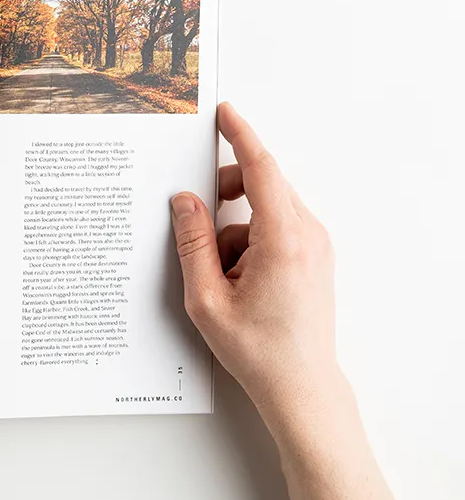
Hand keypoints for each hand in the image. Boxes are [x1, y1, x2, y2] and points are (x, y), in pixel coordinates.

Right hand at [170, 102, 339, 419]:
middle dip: (225, 192)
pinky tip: (236, 275)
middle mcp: (307, 235)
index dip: (240, 136)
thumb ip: (192, 241)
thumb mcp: (206, 297)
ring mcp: (315, 245)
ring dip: (235, 225)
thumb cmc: (258, 349)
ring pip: (265, 208)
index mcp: (283, 240)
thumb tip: (184, 201)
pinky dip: (249, 238)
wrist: (300, 386)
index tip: (224, 113)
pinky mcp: (313, 256)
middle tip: (196, 216)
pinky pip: (275, 226)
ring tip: (220, 270)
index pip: (261, 170)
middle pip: (261, 184)